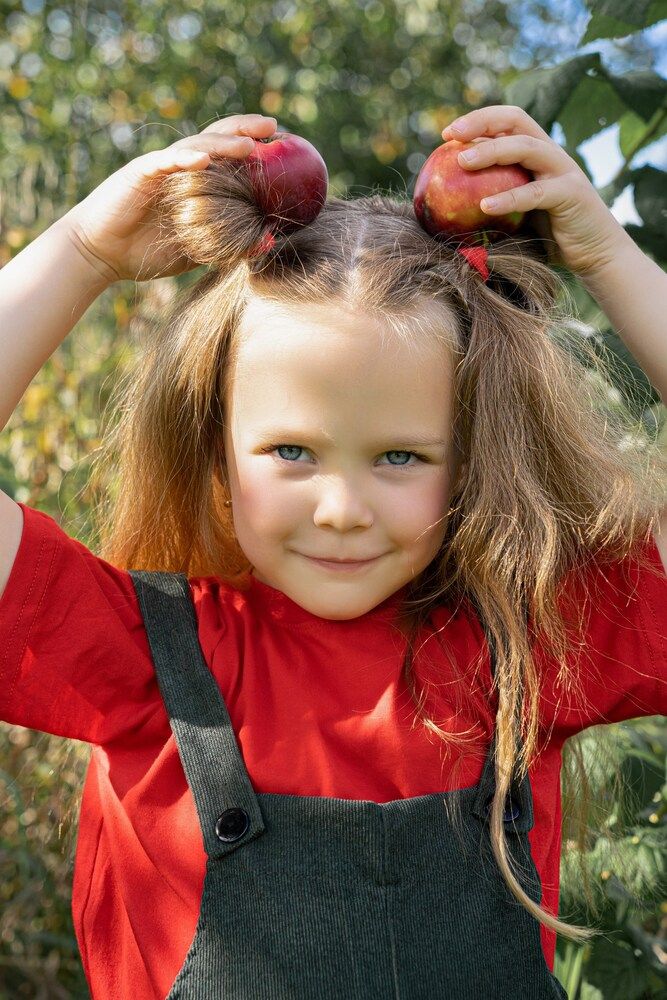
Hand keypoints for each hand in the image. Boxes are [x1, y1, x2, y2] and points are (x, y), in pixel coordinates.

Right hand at [62, 114, 277, 283]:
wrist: (101, 254)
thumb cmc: (147, 253)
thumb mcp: (197, 251)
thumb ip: (230, 244)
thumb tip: (269, 242)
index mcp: (195, 182)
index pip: (229, 157)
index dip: (255, 147)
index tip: (286, 146)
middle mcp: (180, 167)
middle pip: (217, 138)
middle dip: (245, 129)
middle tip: (275, 129)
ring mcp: (161, 167)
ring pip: (196, 145)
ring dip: (224, 143)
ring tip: (251, 146)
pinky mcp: (141, 173)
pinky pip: (166, 161)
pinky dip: (186, 159)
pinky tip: (205, 160)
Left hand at [442, 105, 629, 276]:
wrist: (595, 254)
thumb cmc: (549, 238)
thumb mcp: (516, 215)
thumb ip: (493, 201)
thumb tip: (445, 207)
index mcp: (537, 153)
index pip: (507, 122)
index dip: (478, 120)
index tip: (447, 135)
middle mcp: (551, 154)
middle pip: (516, 121)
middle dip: (481, 122)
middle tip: (451, 136)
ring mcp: (563, 171)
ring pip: (525, 148)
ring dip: (492, 151)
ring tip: (462, 163)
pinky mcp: (571, 194)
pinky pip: (534, 192)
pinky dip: (508, 198)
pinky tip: (484, 206)